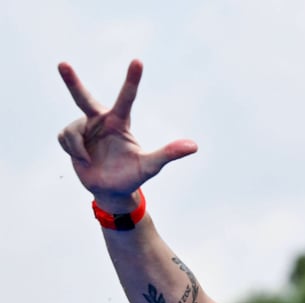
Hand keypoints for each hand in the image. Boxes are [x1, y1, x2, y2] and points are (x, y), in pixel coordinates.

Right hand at [57, 59, 197, 209]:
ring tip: (89, 160)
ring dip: (78, 148)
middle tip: (62, 64)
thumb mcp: (150, 165)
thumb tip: (194, 146)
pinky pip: (65, 138)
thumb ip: (168, 153)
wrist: (110, 190)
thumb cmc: (133, 175)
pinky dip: (73, 152)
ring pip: (72, 130)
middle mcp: (101, 120)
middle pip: (84, 98)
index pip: (127, 98)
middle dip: (72, 82)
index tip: (138, 61)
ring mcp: (84, 127)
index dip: (132, 80)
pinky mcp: (69, 136)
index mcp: (120, 122)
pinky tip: (82, 159)